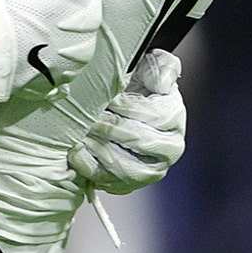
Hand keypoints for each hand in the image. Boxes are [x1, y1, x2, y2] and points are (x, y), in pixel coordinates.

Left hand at [68, 49, 184, 193]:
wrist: (128, 112)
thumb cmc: (141, 87)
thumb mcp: (156, 68)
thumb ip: (163, 68)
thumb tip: (162, 82)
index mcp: (175, 120)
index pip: (153, 115)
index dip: (127, 105)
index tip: (107, 98)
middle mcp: (168, 150)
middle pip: (137, 140)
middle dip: (108, 126)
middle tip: (87, 116)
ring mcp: (149, 171)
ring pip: (124, 167)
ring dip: (98, 149)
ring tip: (81, 134)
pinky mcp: (128, 184)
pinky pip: (108, 182)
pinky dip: (89, 168)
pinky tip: (76, 151)